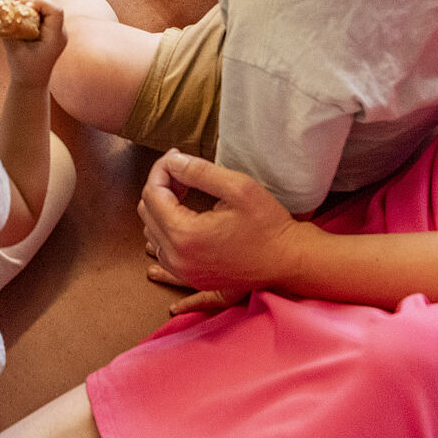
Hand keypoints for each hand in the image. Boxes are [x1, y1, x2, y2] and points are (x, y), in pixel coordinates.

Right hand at [2, 0, 67, 88]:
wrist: (33, 83)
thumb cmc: (24, 69)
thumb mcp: (13, 50)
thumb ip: (10, 31)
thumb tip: (4, 13)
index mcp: (55, 39)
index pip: (55, 11)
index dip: (40, 3)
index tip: (24, 8)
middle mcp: (60, 33)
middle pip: (52, 7)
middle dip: (34, 2)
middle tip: (18, 9)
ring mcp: (57, 32)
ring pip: (48, 8)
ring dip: (33, 7)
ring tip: (20, 15)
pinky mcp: (51, 31)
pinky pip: (45, 14)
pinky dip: (33, 13)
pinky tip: (23, 20)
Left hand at [137, 149, 307, 301]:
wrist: (289, 261)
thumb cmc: (268, 224)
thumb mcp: (237, 187)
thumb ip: (199, 171)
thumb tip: (171, 161)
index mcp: (184, 234)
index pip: (153, 193)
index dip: (161, 169)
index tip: (177, 157)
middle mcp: (177, 258)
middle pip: (147, 213)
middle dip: (160, 187)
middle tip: (183, 173)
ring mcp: (184, 273)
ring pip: (152, 235)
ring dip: (162, 211)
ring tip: (185, 195)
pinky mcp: (193, 280)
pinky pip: (165, 263)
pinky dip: (162, 247)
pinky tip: (166, 249)